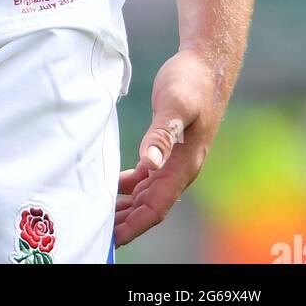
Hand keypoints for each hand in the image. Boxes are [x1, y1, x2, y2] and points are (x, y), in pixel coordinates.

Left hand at [114, 46, 225, 247]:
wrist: (207, 64)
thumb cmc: (192, 82)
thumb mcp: (175, 105)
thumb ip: (162, 133)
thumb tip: (149, 163)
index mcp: (183, 166)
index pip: (157, 207)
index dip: (135, 226)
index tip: (113, 240)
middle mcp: (180, 169)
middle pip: (151, 206)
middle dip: (127, 223)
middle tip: (98, 234)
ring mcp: (175, 160)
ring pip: (148, 194)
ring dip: (127, 207)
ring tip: (101, 217)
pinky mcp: (168, 148)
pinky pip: (148, 178)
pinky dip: (131, 187)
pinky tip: (115, 187)